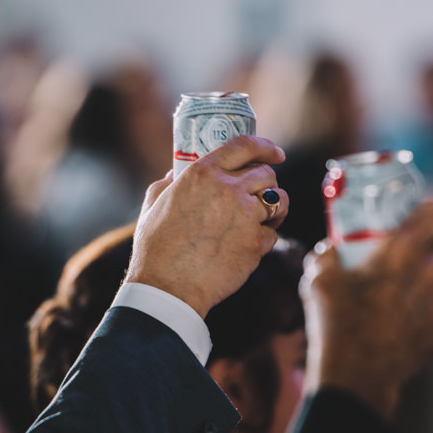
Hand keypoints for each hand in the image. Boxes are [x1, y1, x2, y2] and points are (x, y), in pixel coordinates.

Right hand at [125, 135, 287, 317]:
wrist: (167, 287)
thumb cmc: (155, 248)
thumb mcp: (154, 205)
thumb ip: (167, 183)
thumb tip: (175, 173)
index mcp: (202, 173)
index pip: (244, 145)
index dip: (265, 146)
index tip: (275, 153)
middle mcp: (227, 189)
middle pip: (266, 174)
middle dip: (267, 183)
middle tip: (261, 194)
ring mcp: (245, 216)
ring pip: (279, 201)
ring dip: (275, 207)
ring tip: (264, 217)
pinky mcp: (255, 242)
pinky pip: (272, 233)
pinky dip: (264, 238)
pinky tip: (247, 245)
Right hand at [301, 198, 432, 418]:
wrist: (355, 375)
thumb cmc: (335, 322)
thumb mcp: (318, 278)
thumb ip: (327, 254)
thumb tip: (331, 247)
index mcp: (402, 250)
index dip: (432, 213)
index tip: (422, 219)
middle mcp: (430, 272)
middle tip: (428, 252)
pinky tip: (425, 322)